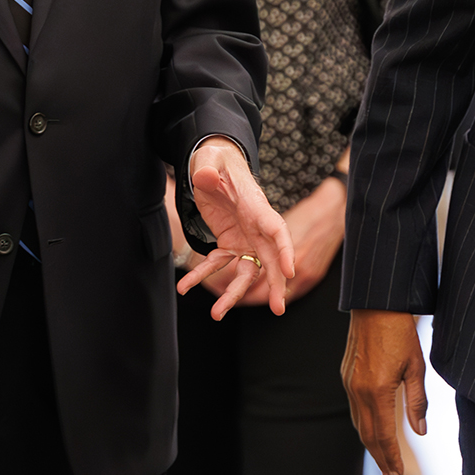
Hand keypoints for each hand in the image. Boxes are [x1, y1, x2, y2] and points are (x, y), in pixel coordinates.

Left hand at [175, 137, 295, 317]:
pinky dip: (203, 277)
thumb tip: (203, 177)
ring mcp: (245, 238)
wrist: (212, 166)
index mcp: (256, 207)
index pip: (277, 229)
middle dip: (276, 284)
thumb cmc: (215, 160)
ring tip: (218, 314)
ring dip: (234, 293)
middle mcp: (255, 227)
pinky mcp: (230, 243)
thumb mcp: (209, 160)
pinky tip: (185, 288)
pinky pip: (219, 265)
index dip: (285, 250)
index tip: (290, 271)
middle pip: (271, 259)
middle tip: (278, 309)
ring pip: (247, 271)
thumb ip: (206, 168)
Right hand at [343, 310, 427, 474]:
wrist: (375, 304)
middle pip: (367, 434)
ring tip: (383, 458)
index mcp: (377, 390)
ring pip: (357, 423)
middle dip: (380, 457)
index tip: (397, 474)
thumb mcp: (416, 366)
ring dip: (370, 443)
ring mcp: (349, 383)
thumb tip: (420, 431)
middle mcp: (358, 390)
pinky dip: (362, 425)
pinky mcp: (346, 375)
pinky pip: (353, 408)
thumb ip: (417, 401)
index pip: (383, 435)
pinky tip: (371, 429)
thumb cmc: (401, 332)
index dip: (391, 457)